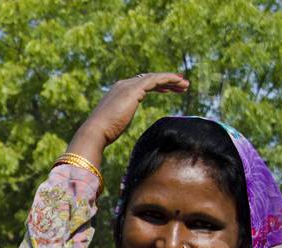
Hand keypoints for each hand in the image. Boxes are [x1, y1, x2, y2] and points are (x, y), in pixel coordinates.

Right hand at [67, 72, 189, 167]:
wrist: (95, 132)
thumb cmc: (103, 134)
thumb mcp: (116, 125)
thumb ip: (119, 121)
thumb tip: (117, 129)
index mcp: (119, 92)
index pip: (141, 84)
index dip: (157, 86)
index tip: (169, 91)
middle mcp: (123, 85)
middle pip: (150, 79)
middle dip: (167, 82)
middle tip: (182, 87)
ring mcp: (128, 86)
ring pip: (155, 78)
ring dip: (171, 80)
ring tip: (185, 86)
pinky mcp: (134, 89)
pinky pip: (156, 80)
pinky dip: (168, 79)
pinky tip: (179, 82)